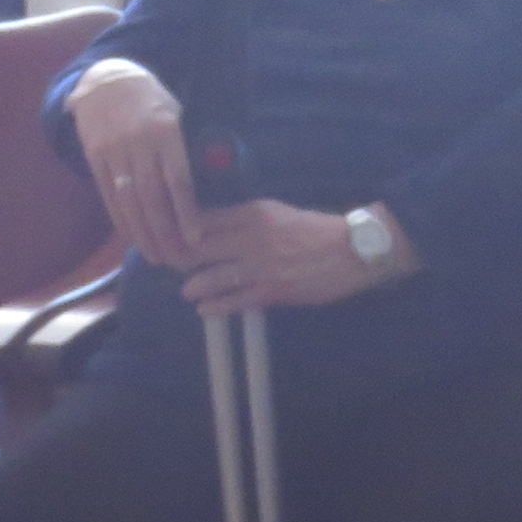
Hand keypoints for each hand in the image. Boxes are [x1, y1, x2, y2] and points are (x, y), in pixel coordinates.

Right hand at [66, 64, 206, 269]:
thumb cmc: (150, 99)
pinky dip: (119, 217)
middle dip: (164, 233)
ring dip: (141, 232)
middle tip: (175, 260)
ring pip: (128, 200)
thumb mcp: (174, 113)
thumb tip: (197, 188)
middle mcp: (138, 143)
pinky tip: (130, 235)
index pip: (178, 181)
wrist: (106, 78)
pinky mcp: (94, 155)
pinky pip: (106, 192)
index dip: (186, 213)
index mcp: (165, 131)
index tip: (194, 240)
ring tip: (154, 255)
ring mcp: (113, 150)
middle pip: (152, 198)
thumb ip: (182, 148)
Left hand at [178, 201, 404, 315]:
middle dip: (180, 258)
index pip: (202, 219)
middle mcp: (251, 237)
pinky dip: (216, 306)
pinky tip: (204, 309)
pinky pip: (235, 300)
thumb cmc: (314, 229)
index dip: (180, 231)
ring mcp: (261, 266)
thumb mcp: (276, 212)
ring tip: (187, 290)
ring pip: (213, 276)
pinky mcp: (272, 291)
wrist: (352, 250)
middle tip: (171, 266)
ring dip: (194, 285)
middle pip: (200, 247)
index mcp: (252, 213)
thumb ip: (244, 219)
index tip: (169, 238)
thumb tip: (210, 228)